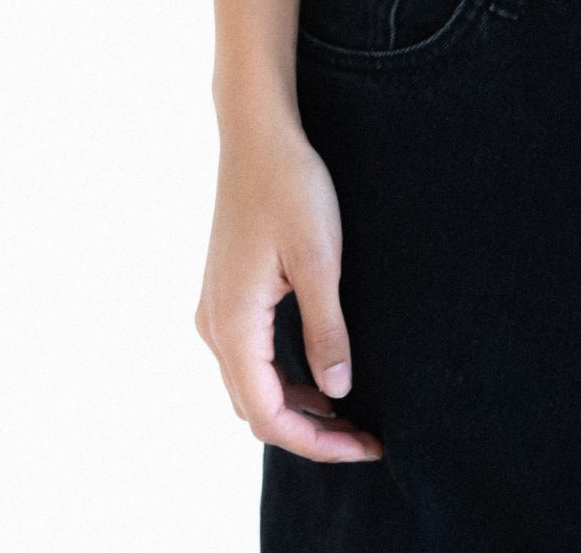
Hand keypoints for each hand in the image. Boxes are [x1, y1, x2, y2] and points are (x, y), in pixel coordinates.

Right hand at [195, 116, 384, 462]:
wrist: (257, 134)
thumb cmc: (290, 186)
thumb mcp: (320, 259)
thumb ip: (326, 329)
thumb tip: (337, 391)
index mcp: (234, 325)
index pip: (269, 416)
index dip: (318, 442)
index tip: (365, 446)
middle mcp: (215, 327)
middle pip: (256, 410)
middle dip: (310, 433)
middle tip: (365, 437)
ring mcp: (216, 311)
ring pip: (251, 387)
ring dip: (296, 408)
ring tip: (349, 414)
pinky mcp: (226, 295)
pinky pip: (249, 359)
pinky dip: (283, 379)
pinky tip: (318, 374)